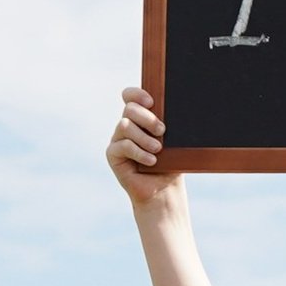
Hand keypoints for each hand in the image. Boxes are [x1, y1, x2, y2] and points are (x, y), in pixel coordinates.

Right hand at [106, 87, 180, 209]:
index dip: (136, 94)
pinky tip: (151, 161)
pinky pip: (123, 145)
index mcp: (139, 119)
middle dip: (147, 118)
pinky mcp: (113, 154)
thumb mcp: (172, 142)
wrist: (164, 191)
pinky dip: (139, 152)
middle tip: (162, 131)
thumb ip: (165, 125)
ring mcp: (118, 139)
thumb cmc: (170, 165)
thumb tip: (167, 116)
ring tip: (158, 149)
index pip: (130, 96)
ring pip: (124, 125)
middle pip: (129, 109)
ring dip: (144, 137)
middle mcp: (126, 126)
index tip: (151, 102)